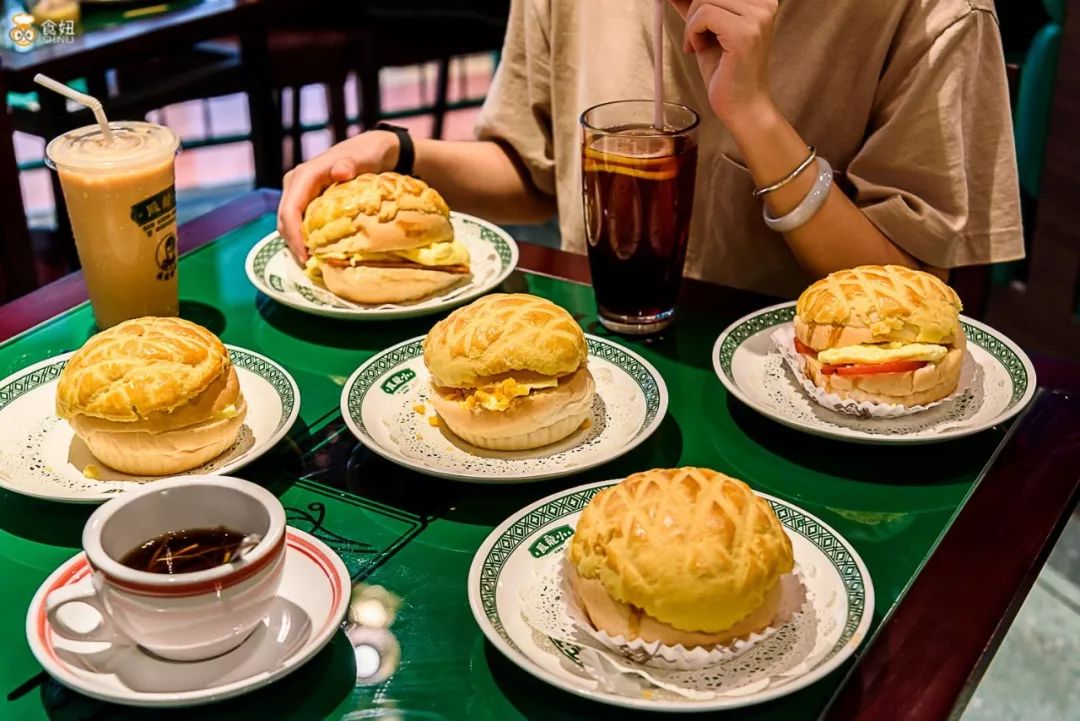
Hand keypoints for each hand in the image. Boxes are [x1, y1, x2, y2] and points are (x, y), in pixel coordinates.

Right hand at [277, 130, 398, 263]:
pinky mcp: (305, 200)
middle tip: (311, 267)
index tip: (306, 257)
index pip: (289, 211)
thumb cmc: (367, 155)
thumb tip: (340, 171)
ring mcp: (299, 193)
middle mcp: (296, 184)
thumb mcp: (361, 158)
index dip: (294, 236)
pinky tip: (318, 252)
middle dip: (294, 245)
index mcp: (304, 176)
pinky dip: (305, 238)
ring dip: (298, 243)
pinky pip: (299, 222)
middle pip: (285, 220)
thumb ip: (349, 164)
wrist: (372, 149)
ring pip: (289, 224)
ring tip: (314, 264)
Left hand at [669, 0, 777, 126]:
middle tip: (692, 35)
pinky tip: (697, 50)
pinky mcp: (744, 33)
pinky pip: (702, 16)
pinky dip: (692, 33)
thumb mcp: (706, 30)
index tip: (689, 13)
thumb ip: (696, 7)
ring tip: (697, 45)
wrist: (741, 105)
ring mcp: (757, 17)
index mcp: (760, 0)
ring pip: (703, 0)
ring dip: (691, 25)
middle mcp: (764, 4)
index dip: (697, 1)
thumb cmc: (726, 71)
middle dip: (692, 10)